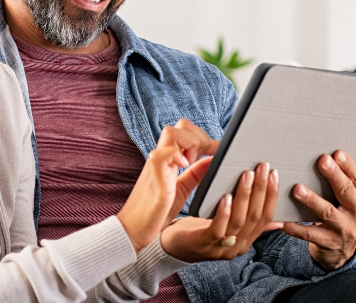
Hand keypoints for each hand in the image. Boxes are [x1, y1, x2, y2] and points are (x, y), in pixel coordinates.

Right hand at [117, 119, 218, 251]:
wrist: (134, 230)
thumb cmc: (156, 211)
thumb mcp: (182, 189)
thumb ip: (196, 174)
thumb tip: (213, 160)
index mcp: (170, 159)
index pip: (187, 132)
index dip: (206, 138)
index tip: (220, 151)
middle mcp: (162, 157)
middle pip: (181, 125)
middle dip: (200, 137)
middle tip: (206, 158)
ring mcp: (156, 164)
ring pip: (171, 132)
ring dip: (189, 143)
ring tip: (191, 164)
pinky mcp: (153, 176)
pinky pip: (162, 154)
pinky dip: (175, 155)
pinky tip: (184, 165)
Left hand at [160, 162, 281, 262]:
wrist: (171, 246)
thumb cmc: (199, 229)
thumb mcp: (227, 224)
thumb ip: (248, 220)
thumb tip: (277, 217)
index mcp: (245, 240)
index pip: (266, 217)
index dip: (271, 195)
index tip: (273, 174)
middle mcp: (237, 247)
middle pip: (255, 217)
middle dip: (261, 190)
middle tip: (262, 167)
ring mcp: (221, 248)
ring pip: (239, 221)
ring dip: (245, 196)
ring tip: (246, 175)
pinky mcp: (203, 244)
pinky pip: (217, 229)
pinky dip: (224, 212)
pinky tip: (226, 196)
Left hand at [282, 151, 355, 270]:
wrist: (342, 250)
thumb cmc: (344, 214)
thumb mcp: (353, 200)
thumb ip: (345, 182)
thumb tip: (326, 156)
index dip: (348, 166)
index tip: (337, 153)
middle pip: (346, 192)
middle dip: (334, 176)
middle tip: (322, 161)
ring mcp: (347, 231)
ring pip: (327, 213)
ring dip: (312, 200)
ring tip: (297, 189)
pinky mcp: (330, 243)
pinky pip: (310, 234)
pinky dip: (297, 227)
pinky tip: (285, 221)